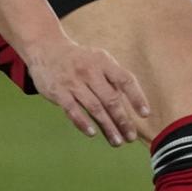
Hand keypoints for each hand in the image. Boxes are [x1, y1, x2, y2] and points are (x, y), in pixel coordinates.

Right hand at [25, 36, 148, 145]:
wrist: (46, 49)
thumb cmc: (80, 60)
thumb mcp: (99, 60)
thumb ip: (113, 78)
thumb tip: (131, 103)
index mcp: (104, 62)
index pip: (125, 80)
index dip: (137, 97)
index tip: (145, 114)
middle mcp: (90, 71)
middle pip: (111, 99)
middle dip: (123, 120)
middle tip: (131, 137)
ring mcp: (73, 82)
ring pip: (94, 108)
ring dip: (107, 126)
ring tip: (117, 141)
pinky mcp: (58, 92)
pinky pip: (73, 110)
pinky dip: (83, 122)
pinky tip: (92, 133)